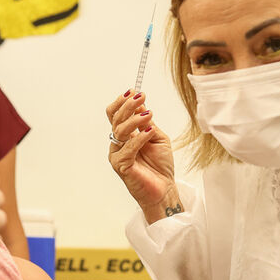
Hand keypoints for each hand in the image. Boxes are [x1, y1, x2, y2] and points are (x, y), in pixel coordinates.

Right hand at [106, 90, 175, 211]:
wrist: (165, 188)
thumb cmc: (160, 165)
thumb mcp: (157, 137)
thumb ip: (147, 123)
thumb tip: (141, 103)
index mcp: (125, 135)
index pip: (115, 114)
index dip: (122, 102)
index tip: (134, 91)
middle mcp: (118, 143)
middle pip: (115, 119)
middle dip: (128, 105)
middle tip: (141, 96)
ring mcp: (117, 155)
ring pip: (120, 131)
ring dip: (135, 120)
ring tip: (150, 115)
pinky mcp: (121, 166)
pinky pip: (127, 149)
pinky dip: (139, 138)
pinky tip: (150, 132)